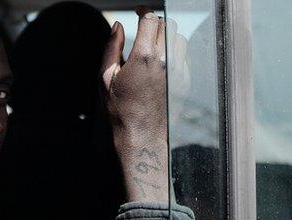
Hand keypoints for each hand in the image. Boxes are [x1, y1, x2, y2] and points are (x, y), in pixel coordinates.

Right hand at [101, 8, 187, 201]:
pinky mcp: (185, 81)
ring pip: (178, 38)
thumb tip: (117, 25)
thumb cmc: (120, 110)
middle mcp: (165, 61)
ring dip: (166, 36)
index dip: (143, 11)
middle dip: (154, 22)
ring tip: (153, 44)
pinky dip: (174, 51)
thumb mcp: (105, 78)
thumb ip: (111, 47)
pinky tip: (161, 61)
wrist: (143, 136)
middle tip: (144, 28)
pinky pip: (184, 56)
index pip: (150, 19)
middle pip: (167, 25)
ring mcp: (179, 71)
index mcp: (143, 58)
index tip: (138, 12)